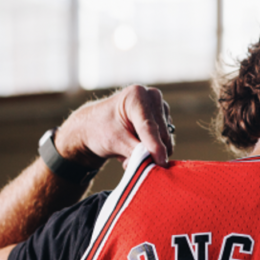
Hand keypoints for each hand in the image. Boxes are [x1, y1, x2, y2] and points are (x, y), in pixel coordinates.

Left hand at [56, 85, 173, 167]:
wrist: (93, 127)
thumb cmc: (99, 130)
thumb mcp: (115, 141)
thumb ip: (138, 152)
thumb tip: (158, 162)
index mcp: (137, 95)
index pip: (149, 126)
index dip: (156, 147)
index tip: (161, 163)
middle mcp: (152, 97)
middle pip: (161, 134)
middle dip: (149, 152)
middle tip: (127, 160)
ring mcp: (160, 107)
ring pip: (166, 139)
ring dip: (149, 151)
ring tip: (128, 150)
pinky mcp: (164, 118)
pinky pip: (165, 141)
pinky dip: (152, 148)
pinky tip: (136, 144)